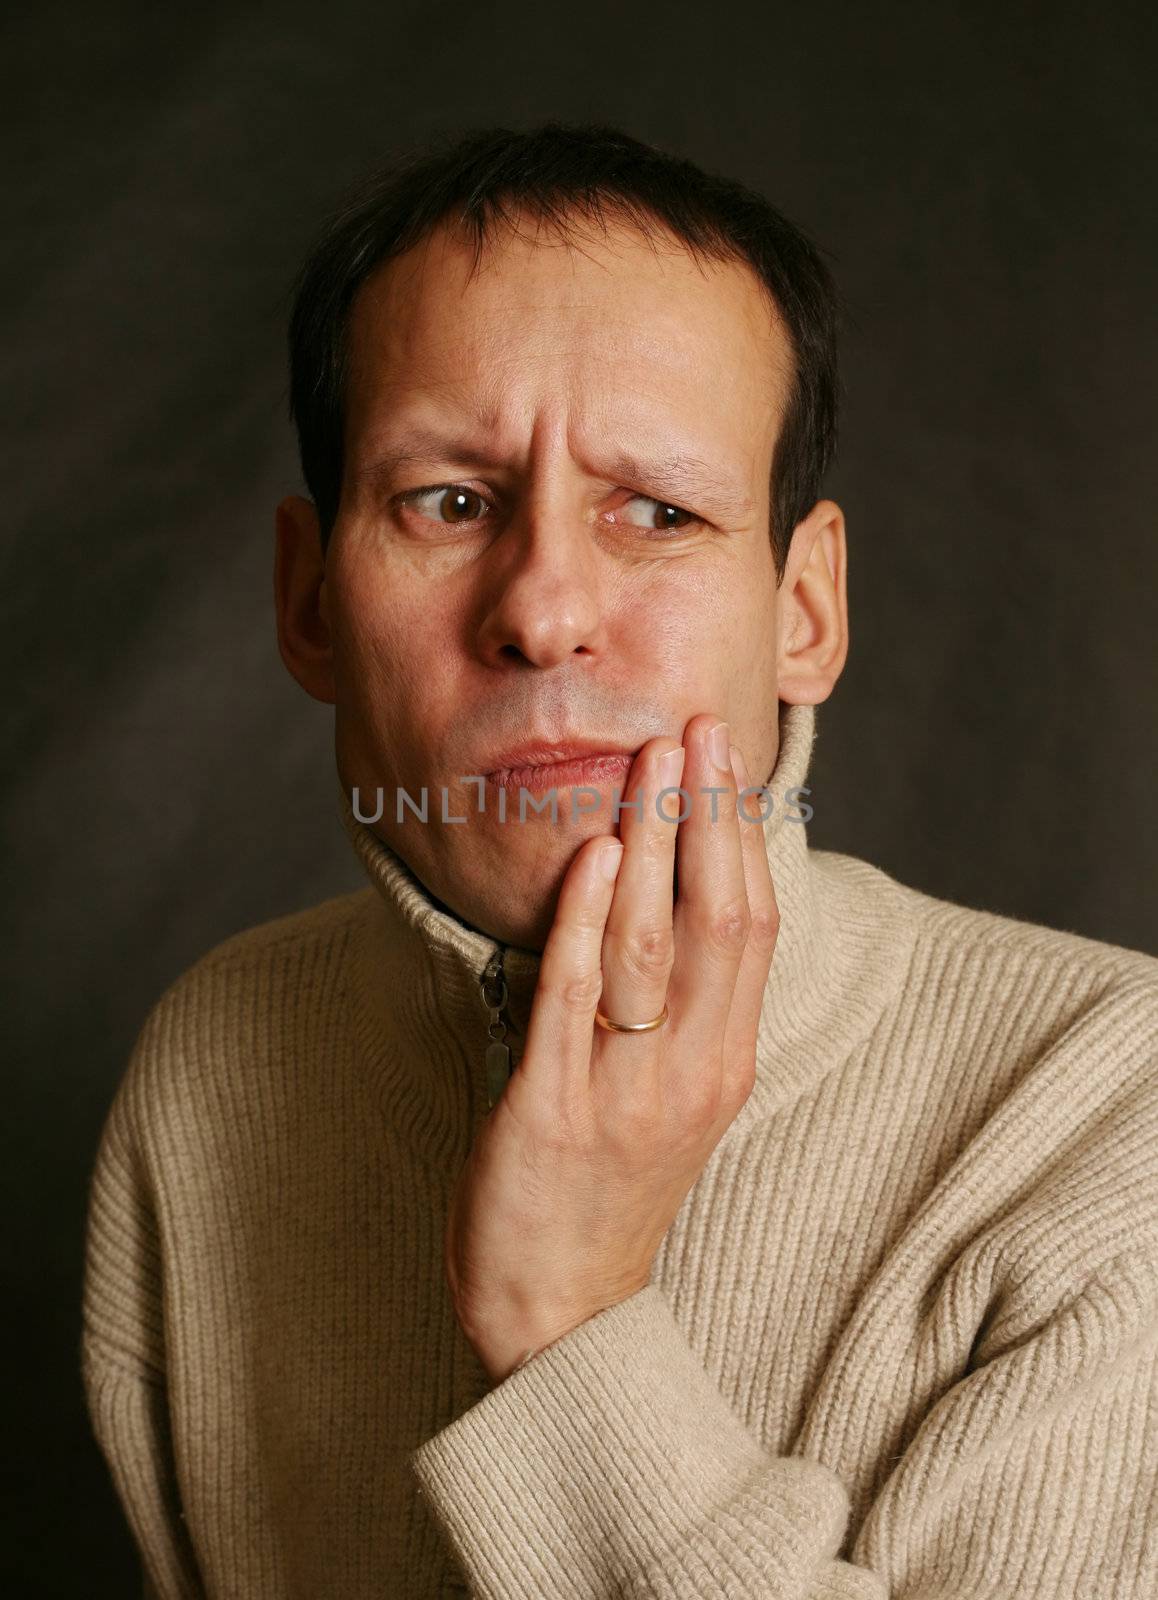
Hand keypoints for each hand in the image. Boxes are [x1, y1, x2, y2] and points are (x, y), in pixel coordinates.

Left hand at [443, 714, 779, 1384]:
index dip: (743, 835)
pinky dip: (584, 925)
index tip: (728, 758)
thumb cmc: (609, 1188)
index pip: (753, 925)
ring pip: (652, 946)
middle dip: (709, 817)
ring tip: (649, 763)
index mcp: (725, 1060)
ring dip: (652, 846)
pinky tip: (592, 860)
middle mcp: (692, 1069)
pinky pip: (572, 1002)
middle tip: (697, 729)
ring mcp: (626, 1090)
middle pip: (718, 920)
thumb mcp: (671, 1096)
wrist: (558, 1311)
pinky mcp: (553, 1112)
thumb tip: (669, 900)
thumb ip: (680, 1007)